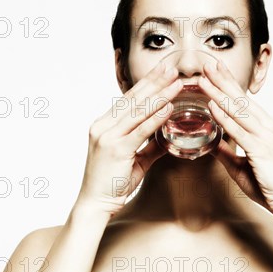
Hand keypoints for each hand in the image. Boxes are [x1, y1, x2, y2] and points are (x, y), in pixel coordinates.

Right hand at [74, 61, 182, 217]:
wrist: (95, 204)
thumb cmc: (112, 183)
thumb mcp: (134, 161)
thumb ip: (150, 148)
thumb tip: (168, 140)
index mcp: (104, 125)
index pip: (129, 99)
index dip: (148, 84)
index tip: (164, 72)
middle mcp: (103, 126)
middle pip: (134, 99)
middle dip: (155, 82)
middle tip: (172, 67)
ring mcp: (108, 136)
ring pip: (138, 111)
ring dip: (160, 95)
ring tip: (177, 83)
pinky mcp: (116, 149)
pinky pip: (140, 130)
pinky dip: (155, 118)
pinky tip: (169, 108)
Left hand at [198, 60, 272, 221]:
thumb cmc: (270, 187)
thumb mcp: (243, 167)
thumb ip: (228, 152)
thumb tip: (211, 143)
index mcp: (268, 129)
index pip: (246, 103)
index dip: (229, 86)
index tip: (215, 72)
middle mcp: (270, 128)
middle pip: (242, 100)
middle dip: (223, 81)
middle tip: (208, 64)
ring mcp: (268, 137)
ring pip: (240, 111)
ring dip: (219, 94)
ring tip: (203, 79)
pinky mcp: (263, 150)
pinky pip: (240, 131)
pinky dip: (225, 118)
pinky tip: (212, 107)